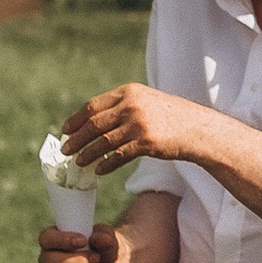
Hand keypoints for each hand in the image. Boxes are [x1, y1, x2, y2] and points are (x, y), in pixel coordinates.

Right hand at [38, 223, 121, 262]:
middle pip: (50, 261)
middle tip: (97, 257)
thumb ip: (103, 236)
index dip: (62, 240)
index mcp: (52, 239)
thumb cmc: (102, 246)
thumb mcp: (106, 237)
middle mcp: (47, 258)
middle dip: (76, 260)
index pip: (47, 238)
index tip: (83, 241)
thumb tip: (98, 239)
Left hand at [56, 83, 205, 174]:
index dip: (76, 119)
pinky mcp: (145, 142)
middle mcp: (131, 105)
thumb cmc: (169, 116)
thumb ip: (122, 105)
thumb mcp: (145, 101)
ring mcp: (138, 124)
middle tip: (66, 149)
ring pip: (103, 142)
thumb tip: (93, 121)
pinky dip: (106, 164)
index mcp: (128, 92)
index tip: (65, 130)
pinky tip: (99, 170)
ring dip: (87, 153)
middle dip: (76, 138)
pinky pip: (118, 156)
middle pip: (93, 124)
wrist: (196, 128)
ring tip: (78, 162)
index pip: (93, 106)